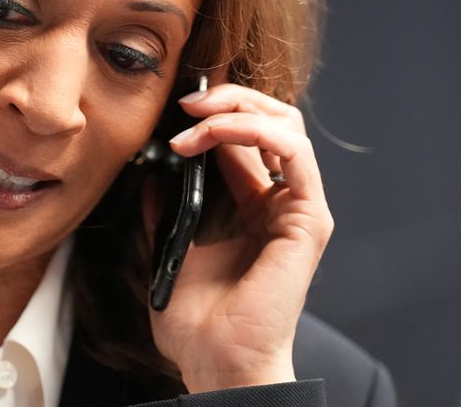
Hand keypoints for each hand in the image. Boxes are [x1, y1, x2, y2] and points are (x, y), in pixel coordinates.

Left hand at [146, 81, 332, 392]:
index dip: (215, 111)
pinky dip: (253, 130)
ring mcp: (299, 208)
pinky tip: (215, 135)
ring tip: (192, 121)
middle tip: (187, 101)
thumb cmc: (200, 322)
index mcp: (254, 206)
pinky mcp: (308, 219)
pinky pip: (293, 152)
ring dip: (235, 110)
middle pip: (272, 119)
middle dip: (229, 98)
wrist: (216, 362)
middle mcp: (281, 201)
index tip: (175, 108)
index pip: (246, 136)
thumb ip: (168, 207)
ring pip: (285, 124)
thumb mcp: (171, 247)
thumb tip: (152, 171)